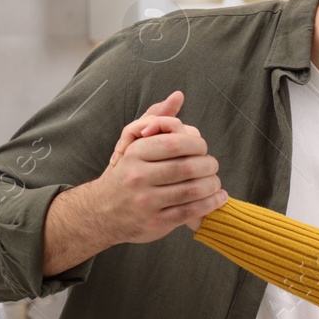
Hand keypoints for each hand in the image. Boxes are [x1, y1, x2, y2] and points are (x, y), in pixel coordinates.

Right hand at [40, 93, 226, 274]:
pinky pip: (190, 212)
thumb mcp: (133, 142)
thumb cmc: (125, 172)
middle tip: (212, 165)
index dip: (197, 144)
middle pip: (187, 167)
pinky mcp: (155, 222)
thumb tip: (178, 96)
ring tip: (216, 182)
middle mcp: (138, 177)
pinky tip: (218, 197)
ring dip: (212, 185)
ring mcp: (146, 202)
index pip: (175, 143)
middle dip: (208, 165)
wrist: (101, 212)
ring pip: (191, 190)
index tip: (202, 148)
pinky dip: (210, 204)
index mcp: (135, 153)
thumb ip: (157, 118)